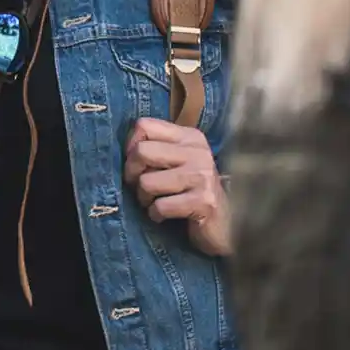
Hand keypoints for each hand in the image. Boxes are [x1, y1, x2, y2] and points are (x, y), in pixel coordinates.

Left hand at [123, 118, 230, 255]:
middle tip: (140, 188)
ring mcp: (202, 176)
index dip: (130, 146)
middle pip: (141, 152)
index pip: (144, 126)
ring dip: (144, 199)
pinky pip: (160, 206)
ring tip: (155, 203)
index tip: (136, 164)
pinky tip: (166, 216)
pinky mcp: (204, 201)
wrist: (226, 224)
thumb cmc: (192, 191)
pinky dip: (155, 215)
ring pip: (146, 182)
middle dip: (132, 174)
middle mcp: (197, 151)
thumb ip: (156, 149)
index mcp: (189, 137)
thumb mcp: (178, 162)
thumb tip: (124, 150)